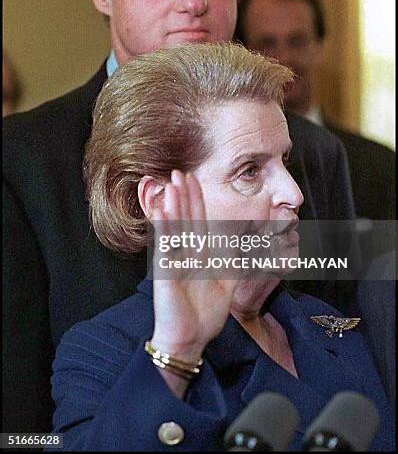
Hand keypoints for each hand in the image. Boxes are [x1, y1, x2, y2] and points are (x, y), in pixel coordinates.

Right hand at [151, 170, 237, 361]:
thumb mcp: (228, 282)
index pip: (198, 220)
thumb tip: (248, 240)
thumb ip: (235, 260)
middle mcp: (184, 253)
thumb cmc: (205, 313)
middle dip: (183, 195)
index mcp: (198, 254)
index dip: (197, 200)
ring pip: (174, 227)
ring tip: (171, 184)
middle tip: (179, 173)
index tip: (195, 180)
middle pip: (184, 218)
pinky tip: (161, 211)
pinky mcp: (166, 272)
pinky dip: (163, 228)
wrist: (191, 338)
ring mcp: (174, 261)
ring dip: (173, 205)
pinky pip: (165, 247)